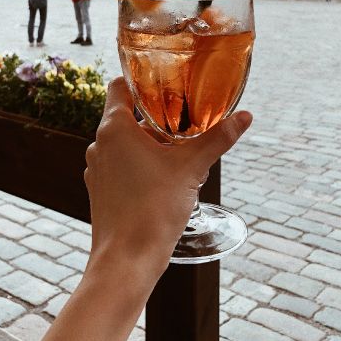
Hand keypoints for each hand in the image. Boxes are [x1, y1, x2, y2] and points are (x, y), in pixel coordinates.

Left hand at [84, 77, 251, 279]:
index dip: (140, 81)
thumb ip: (217, 139)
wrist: (127, 260)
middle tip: (183, 124)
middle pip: (126, 117)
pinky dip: (138, 167)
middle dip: (155, 121)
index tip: (163, 83)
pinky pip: (119, 167)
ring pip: (123, 145)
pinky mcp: (98, 191)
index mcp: (114, 128)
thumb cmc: (154, 209)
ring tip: (177, 156)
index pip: (120, 86)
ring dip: (148, 146)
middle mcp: (99, 144)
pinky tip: (161, 181)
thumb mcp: (192, 168)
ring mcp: (96, 169)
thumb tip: (244, 117)